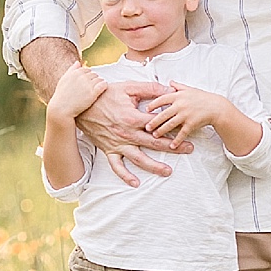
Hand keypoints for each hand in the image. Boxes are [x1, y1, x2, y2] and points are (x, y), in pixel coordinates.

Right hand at [47, 65, 108, 121]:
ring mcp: (88, 84)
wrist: (61, 110)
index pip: (87, 70)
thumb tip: (78, 62)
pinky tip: (102, 90)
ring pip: (99, 79)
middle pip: (94, 74)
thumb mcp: (64, 80)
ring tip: (95, 90)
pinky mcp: (93, 93)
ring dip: (99, 84)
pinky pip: (103, 85)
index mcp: (75, 73)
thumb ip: (71, 70)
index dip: (87, 77)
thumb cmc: (62, 96)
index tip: (86, 84)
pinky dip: (104, 86)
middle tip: (90, 89)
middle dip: (93, 80)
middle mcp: (82, 77)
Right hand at [72, 79, 192, 187]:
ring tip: (168, 172)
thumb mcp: (128, 87)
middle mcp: (127, 134)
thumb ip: (150, 89)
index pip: (159, 124)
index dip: (174, 125)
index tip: (186, 127)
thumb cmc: (104, 95)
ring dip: (154, 166)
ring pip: (138, 159)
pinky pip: (117, 166)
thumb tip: (169, 90)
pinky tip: (136, 183)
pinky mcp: (108, 150)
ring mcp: (117, 144)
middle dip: (174, 147)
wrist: (80, 105)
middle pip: (154, 143)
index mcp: (132, 118)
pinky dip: (126, 176)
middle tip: (189, 149)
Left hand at [140, 83, 229, 142]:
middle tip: (146, 127)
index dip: (153, 104)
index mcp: (178, 95)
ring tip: (155, 135)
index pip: (162, 99)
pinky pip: (182, 133)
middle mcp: (180, 105)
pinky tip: (171, 145)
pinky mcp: (192, 123)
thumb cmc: (203, 98)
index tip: (146, 109)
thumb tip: (169, 82)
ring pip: (170, 124)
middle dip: (153, 121)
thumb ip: (178, 86)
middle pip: (163, 114)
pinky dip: (177, 140)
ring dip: (161, 130)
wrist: (217, 107)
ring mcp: (186, 115)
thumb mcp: (190, 89)